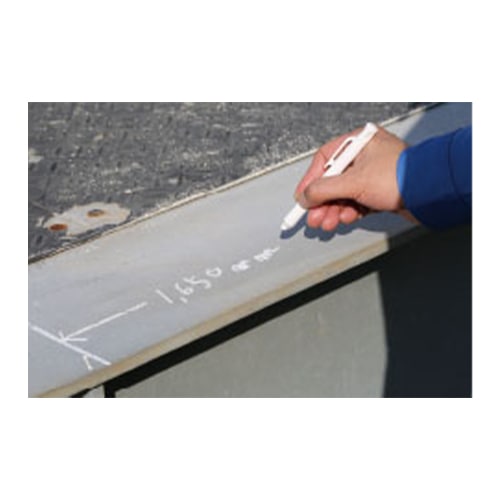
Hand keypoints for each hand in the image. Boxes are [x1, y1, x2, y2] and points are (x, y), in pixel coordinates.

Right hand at [295, 125, 411, 230]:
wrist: (431, 193)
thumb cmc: (401, 176)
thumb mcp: (354, 182)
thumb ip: (324, 189)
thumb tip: (305, 196)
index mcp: (358, 142)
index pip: (324, 160)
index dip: (311, 181)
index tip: (301, 198)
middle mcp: (365, 156)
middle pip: (333, 181)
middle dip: (323, 203)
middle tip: (314, 218)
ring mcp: (373, 174)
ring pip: (345, 193)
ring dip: (335, 210)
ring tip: (329, 223)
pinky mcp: (380, 190)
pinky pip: (357, 201)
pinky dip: (350, 211)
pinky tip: (348, 218)